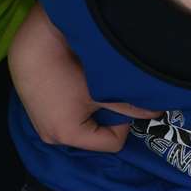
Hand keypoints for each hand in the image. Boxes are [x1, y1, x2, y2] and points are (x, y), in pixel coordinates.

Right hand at [9, 5, 159, 151]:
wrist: (34, 46)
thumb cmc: (68, 70)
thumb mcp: (103, 90)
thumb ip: (130, 106)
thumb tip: (156, 113)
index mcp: (68, 136)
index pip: (112, 143)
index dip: (124, 123)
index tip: (121, 100)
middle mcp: (53, 137)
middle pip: (97, 136)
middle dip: (109, 117)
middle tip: (110, 93)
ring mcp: (44, 126)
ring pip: (84, 125)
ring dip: (94, 110)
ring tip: (93, 88)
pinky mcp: (39, 113)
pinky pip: (70, 117)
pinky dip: (80, 105)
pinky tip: (79, 86)